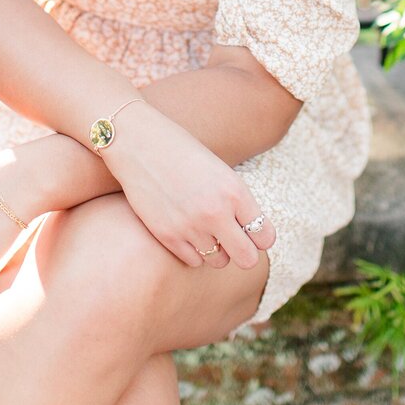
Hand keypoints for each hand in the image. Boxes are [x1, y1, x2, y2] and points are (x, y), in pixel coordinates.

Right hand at [102, 102, 275, 270]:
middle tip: (233, 239)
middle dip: (243, 251)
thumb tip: (250, 235)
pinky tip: (185, 228)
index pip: (265, 236)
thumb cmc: (182, 152)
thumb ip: (236, 201)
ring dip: (216, 249)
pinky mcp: (167, 236)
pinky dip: (192, 250)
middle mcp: (216, 212)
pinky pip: (193, 260)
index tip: (252, 231)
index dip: (260, 237)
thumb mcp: (218, 170)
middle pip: (247, 259)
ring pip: (219, 261)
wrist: (139, 143)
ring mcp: (191, 226)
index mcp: (234, 191)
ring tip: (204, 227)